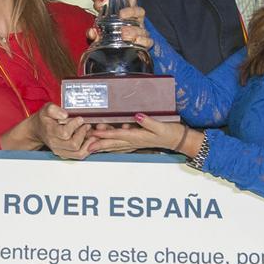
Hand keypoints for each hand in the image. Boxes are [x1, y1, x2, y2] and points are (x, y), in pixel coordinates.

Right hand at [30, 103, 91, 159]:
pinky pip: (78, 156)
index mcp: (50, 132)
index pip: (65, 133)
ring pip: (78, 153)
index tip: (80, 119)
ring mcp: (60, 151)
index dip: (75, 126)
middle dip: (83, 134)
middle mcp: (55, 144)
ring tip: (91, 134)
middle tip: (86, 125)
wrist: (38, 130)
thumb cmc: (45, 119)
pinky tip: (88, 140)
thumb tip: (64, 115)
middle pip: (73, 145)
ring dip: (87, 144)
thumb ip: (54, 110)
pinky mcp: (65, 154)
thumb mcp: (46, 109)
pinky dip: (87, 149)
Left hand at [88, 114, 202, 155]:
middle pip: (112, 143)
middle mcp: (134, 141)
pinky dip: (111, 147)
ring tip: (90, 146)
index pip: (118, 135)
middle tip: (85, 145)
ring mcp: (134, 143)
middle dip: (98, 144)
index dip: (105, 135)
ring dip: (102, 146)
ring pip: (115, 146)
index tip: (93, 134)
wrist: (178, 140)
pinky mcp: (136, 142)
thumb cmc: (170, 132)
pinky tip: (105, 148)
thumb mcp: (161, 125)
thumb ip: (148, 121)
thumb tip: (136, 116)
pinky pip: (120, 146)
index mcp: (138, 136)